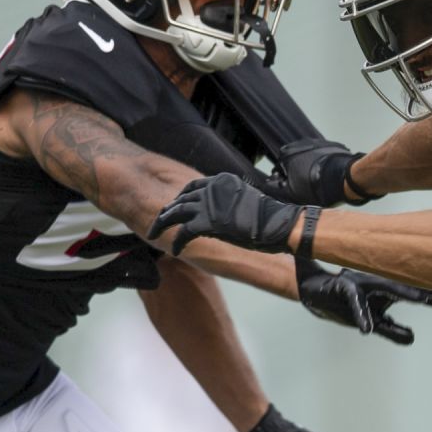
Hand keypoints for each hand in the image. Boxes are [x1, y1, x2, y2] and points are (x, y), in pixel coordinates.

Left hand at [150, 173, 302, 255]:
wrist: (279, 225)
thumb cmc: (270, 218)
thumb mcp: (246, 202)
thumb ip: (229, 203)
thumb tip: (220, 215)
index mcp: (221, 180)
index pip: (192, 188)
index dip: (180, 199)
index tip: (174, 209)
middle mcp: (212, 187)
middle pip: (180, 199)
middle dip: (167, 211)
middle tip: (156, 223)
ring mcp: (208, 203)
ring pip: (176, 212)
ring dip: (162, 224)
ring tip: (153, 235)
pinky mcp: (207, 221)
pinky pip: (183, 232)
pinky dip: (176, 242)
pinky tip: (174, 251)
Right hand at [264, 139, 364, 205]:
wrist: (344, 178)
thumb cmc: (316, 186)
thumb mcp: (291, 193)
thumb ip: (275, 188)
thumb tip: (268, 184)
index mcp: (287, 152)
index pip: (280, 168)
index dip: (285, 180)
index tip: (292, 188)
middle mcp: (301, 143)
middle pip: (295, 160)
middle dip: (298, 172)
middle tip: (306, 186)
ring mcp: (318, 142)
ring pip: (310, 157)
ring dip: (311, 167)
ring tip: (319, 181)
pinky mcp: (333, 145)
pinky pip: (324, 156)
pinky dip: (324, 164)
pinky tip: (328, 176)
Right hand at [296, 258, 431, 344]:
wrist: (312, 287)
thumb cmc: (346, 298)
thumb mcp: (371, 316)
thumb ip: (392, 330)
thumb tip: (412, 339)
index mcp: (387, 290)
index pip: (416, 294)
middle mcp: (379, 284)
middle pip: (410, 288)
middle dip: (430, 292)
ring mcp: (363, 284)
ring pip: (387, 288)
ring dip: (404, 293)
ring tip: (422, 300)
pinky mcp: (344, 287)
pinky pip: (355, 302)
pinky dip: (362, 316)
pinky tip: (367, 330)